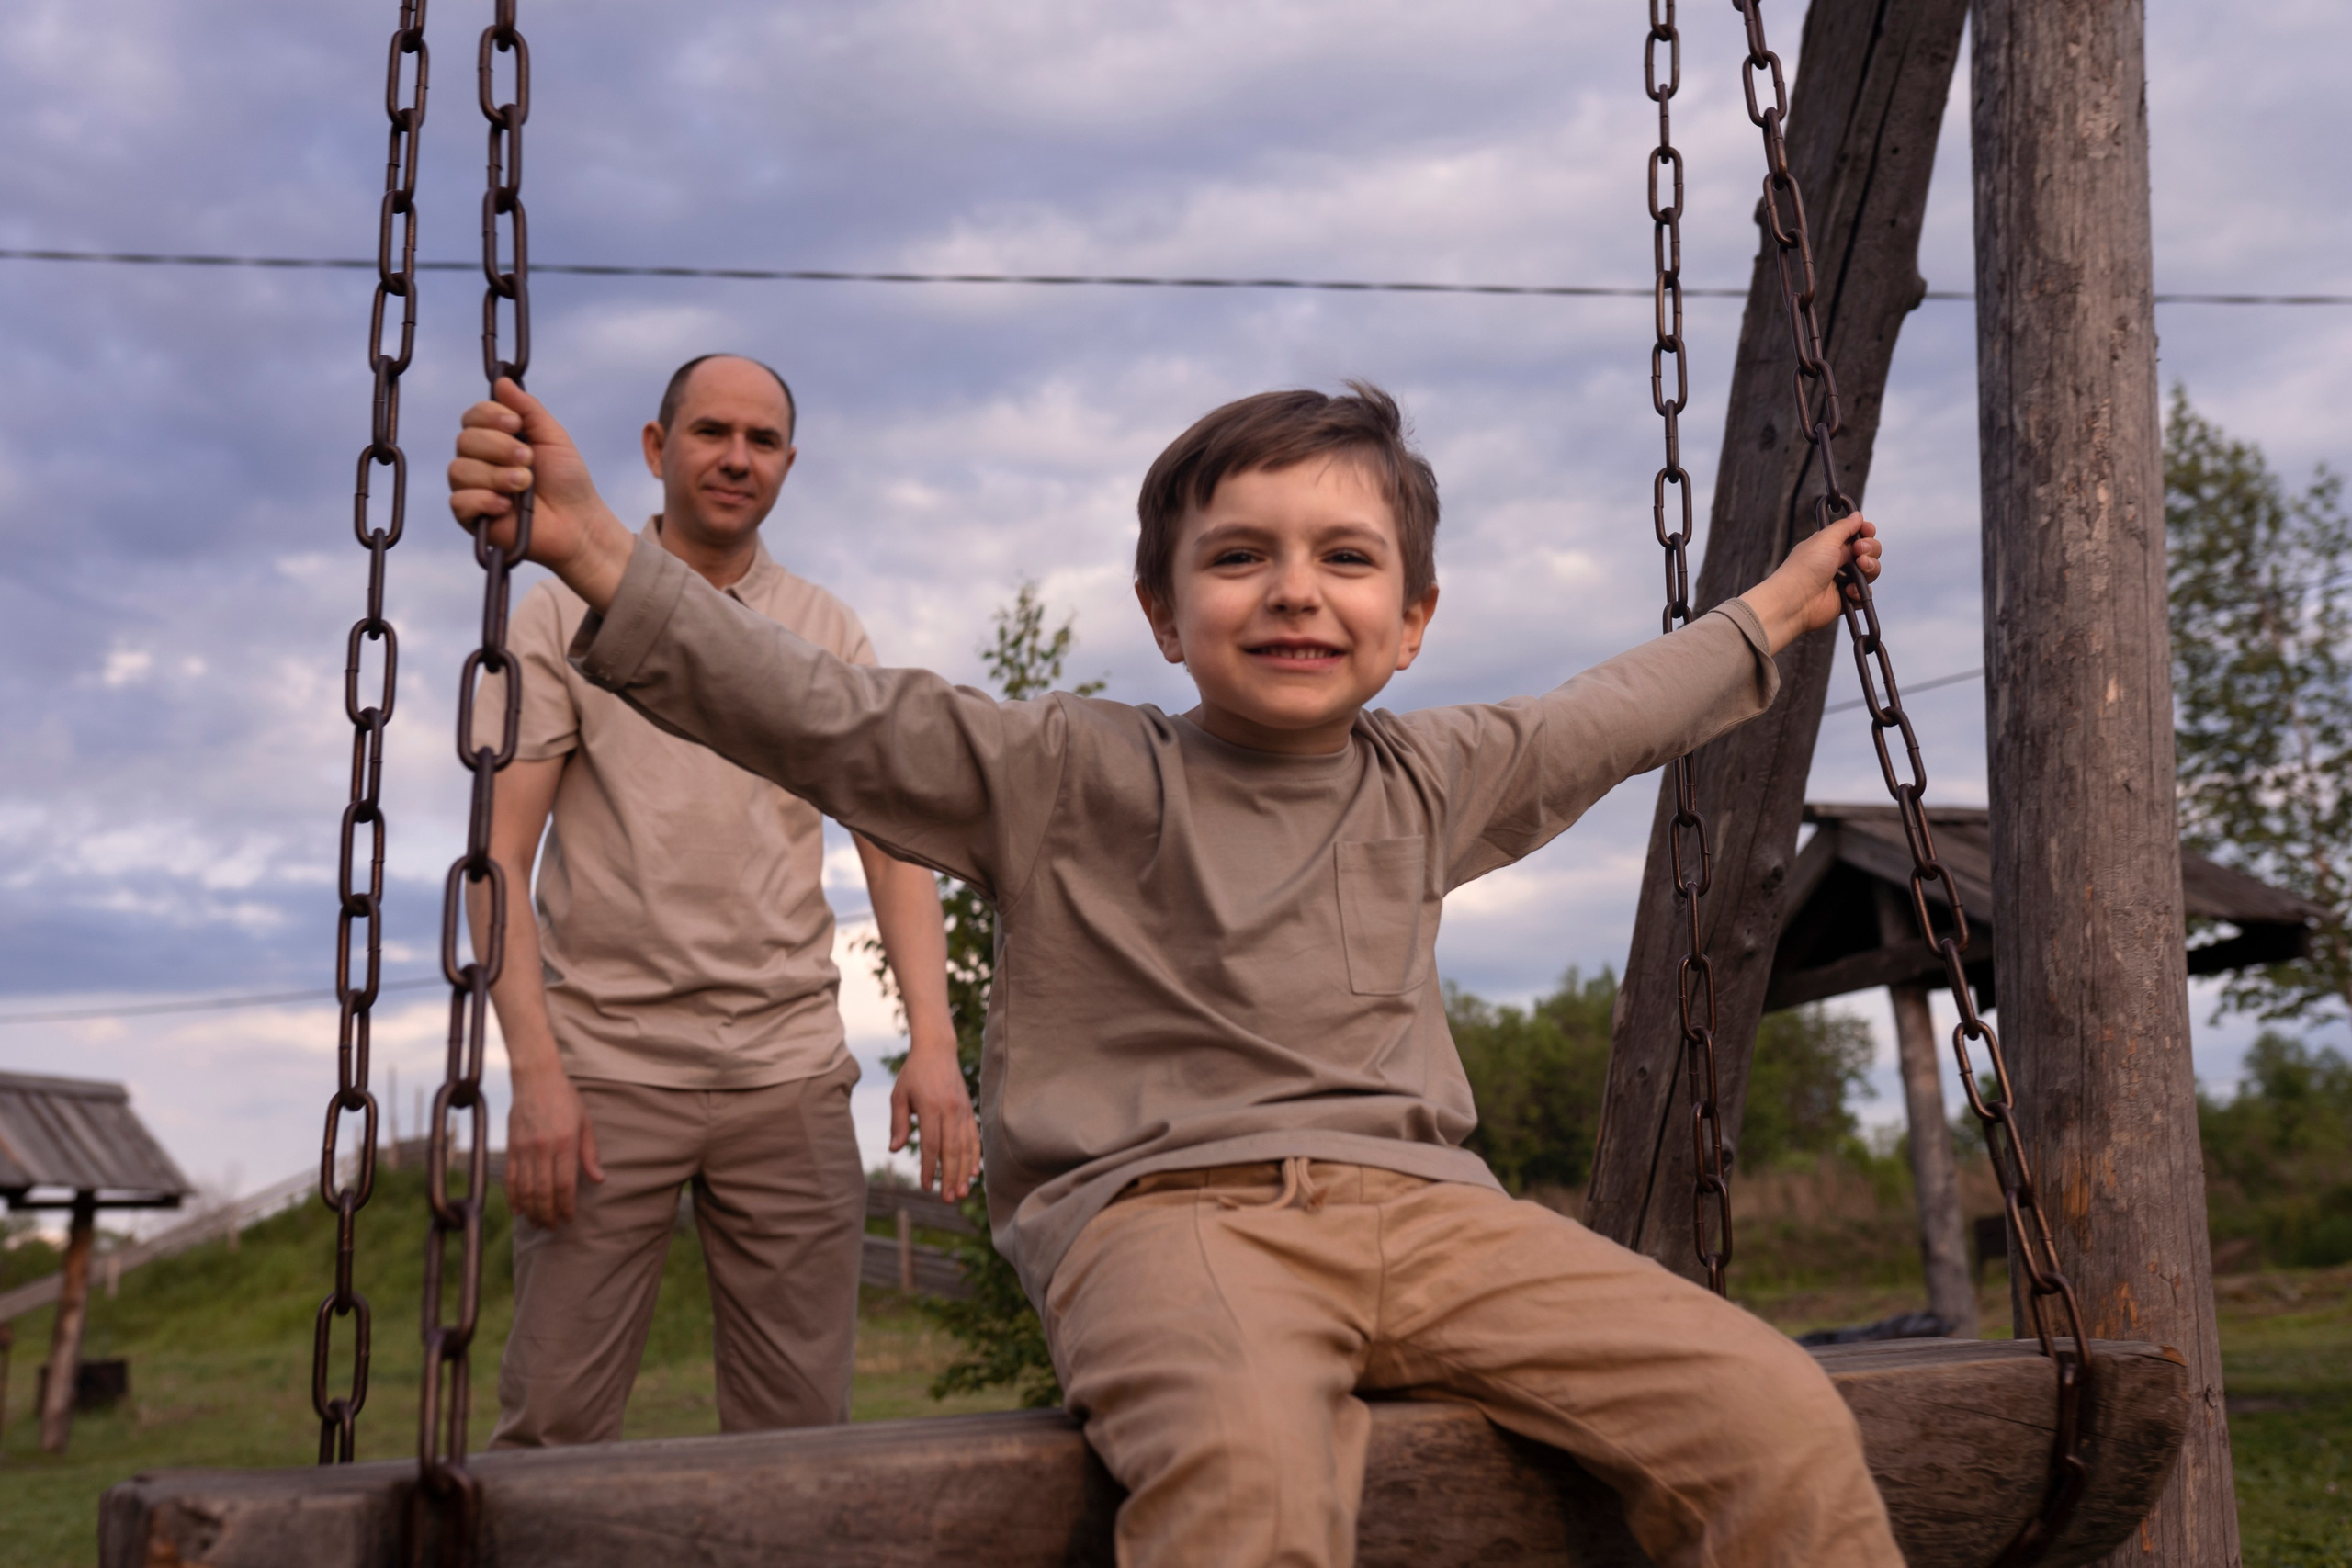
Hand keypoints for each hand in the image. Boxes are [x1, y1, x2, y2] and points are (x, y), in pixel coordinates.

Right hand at [448, 378, 635, 611]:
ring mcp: (473, 488)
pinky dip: (484, 500)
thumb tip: (502, 380)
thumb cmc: (568, 481)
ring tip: (524, 485)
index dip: (490, 416)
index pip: (473, 416)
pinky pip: (459, 501)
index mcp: (496, 439)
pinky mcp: (471, 517)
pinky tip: (507, 506)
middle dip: (499, 447)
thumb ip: (528, 409)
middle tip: (528, 461)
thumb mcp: (553, 437)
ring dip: (497, 475)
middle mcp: (479, 461)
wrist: (578, 523)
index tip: (516, 425)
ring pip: (460, 469)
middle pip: (465, 440)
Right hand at [504, 1068, 605, 1227]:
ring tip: (537, 1223)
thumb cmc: (565, 1099)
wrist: (536, 1079)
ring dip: (531, 1211)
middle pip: (543, 1192)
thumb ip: (589, 1154)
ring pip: (525, 1189)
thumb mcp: (585, 1123)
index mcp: (565, 1142)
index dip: (565, 1206)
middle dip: (548, 1215)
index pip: (564, 1185)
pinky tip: (518, 1210)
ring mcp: (524, 1148)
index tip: (568, 1219)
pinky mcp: (511, 1146)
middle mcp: (543, 1148)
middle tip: (552, 1228)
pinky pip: (510, 1178)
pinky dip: (513, 1197)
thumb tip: (599, 1180)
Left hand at [890, 1032, 979, 1199]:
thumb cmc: (913, 1074)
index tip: (926, 1187)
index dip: (930, 1168)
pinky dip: (974, 1156)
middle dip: (950, 1177)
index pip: (931, 1144)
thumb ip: (898, 1123)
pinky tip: (973, 1173)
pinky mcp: (970, 1110)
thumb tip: (895, 1150)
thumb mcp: (899, 1095)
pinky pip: (974, 1137)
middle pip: (951, 1150)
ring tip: (961, 1193)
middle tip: (947, 1200)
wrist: (938, 1050)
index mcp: (930, 1107)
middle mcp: (950, 1110)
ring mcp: (963, 1110)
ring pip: (966, 1146)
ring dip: (963, 1172)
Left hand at [1739, 514, 1880, 654]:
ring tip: (1859, 568)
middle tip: (1859, 552)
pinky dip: (1860, 592)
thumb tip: (1857, 515)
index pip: (1858, 534)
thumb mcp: (1825, 539)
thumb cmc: (1806, 567)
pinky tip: (1848, 591)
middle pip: (1870, 551)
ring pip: (1871, 571)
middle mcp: (1839, 561)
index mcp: (1832, 544)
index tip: (1867, 531)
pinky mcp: (1847, 599)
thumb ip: (1844, 527)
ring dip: (1870, 568)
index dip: (1866, 532)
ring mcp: (1844, 580)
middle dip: (1871, 549)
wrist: (1794, 601)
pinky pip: (1865, 593)